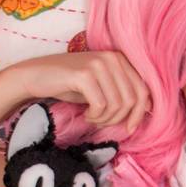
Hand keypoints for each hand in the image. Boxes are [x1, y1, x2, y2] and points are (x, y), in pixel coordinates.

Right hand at [6, 51, 149, 132]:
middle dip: (118, 119)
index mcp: (120, 59)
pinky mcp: (84, 75)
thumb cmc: (70, 84)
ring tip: (92, 117)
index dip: (140, 113)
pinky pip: (100, 106)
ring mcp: (98, 64)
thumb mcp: (102, 86)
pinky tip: (85, 114)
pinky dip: (94, 116)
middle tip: (101, 121)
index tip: (130, 128)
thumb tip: (149, 109)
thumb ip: (123, 92)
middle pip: (131, 100)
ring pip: (117, 105)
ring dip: (104, 119)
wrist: (36, 76)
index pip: (143, 90)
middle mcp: (112, 58)